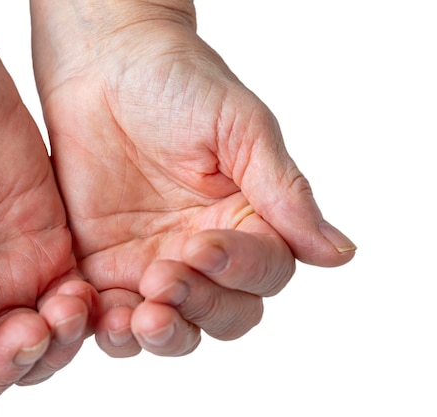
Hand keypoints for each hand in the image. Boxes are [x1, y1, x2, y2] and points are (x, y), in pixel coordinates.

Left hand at [30, 1, 354, 356]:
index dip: (240, 270)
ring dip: (160, 334)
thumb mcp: (240, 128)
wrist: (103, 66)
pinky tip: (103, 316)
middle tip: (165, 281)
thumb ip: (283, 192)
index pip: (264, 273)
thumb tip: (339, 252)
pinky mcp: (104, 266)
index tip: (203, 246)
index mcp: (246, 219)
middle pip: (224, 314)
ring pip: (172, 326)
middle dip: (199, 308)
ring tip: (138, 319)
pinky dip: (111, 327)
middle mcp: (205, 250)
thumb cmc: (177, 82)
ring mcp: (153, 262)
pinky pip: (112, 314)